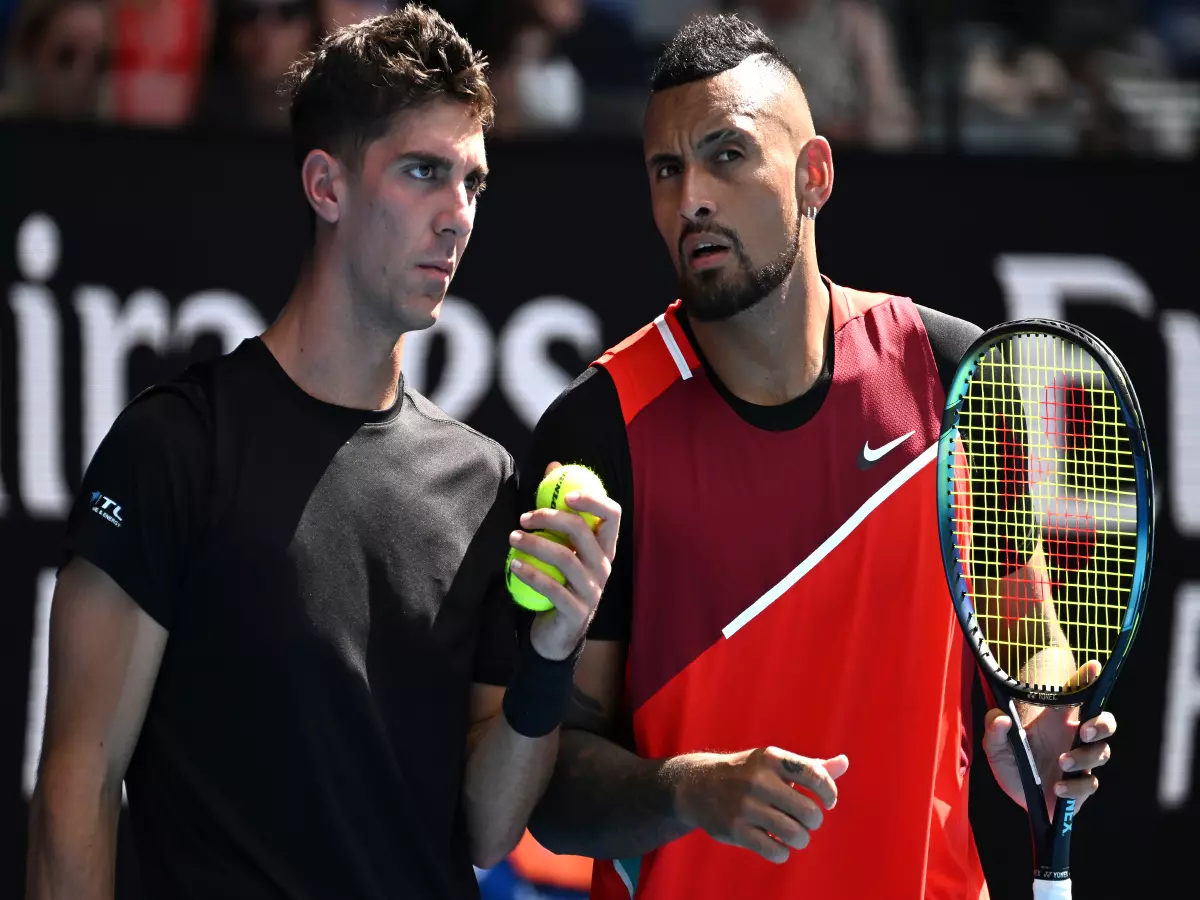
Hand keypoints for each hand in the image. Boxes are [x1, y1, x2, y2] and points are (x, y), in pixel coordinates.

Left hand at [510, 461, 621, 660]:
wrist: (556, 634)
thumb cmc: (560, 580)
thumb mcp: (563, 545)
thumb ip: (561, 508)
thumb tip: (554, 466)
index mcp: (605, 548)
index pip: (613, 516)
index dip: (593, 500)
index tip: (566, 493)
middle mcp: (604, 567)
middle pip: (584, 532)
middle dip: (551, 518)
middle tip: (523, 517)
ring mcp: (593, 591)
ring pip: (566, 559)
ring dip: (535, 544)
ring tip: (512, 538)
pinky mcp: (576, 612)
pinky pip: (553, 588)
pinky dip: (531, 574)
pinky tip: (514, 565)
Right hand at [674, 747, 849, 863]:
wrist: (698, 785)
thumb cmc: (748, 773)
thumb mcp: (775, 763)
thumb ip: (811, 766)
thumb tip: (844, 762)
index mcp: (771, 758)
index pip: (815, 775)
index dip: (829, 793)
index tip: (828, 802)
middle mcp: (758, 779)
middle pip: (809, 812)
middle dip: (813, 822)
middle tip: (806, 821)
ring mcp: (745, 805)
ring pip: (795, 835)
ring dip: (800, 839)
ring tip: (795, 835)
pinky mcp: (735, 829)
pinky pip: (775, 851)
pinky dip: (782, 852)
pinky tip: (777, 844)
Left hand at [983, 660, 1115, 817]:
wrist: (1017, 794)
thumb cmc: (1010, 761)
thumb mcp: (994, 745)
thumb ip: (993, 728)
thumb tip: (1001, 718)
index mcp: (1056, 721)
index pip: (1076, 696)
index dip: (1087, 680)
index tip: (1092, 665)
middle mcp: (1073, 738)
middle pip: (1105, 722)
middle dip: (1102, 724)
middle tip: (1085, 731)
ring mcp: (1080, 761)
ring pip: (1102, 753)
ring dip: (1085, 757)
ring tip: (1062, 762)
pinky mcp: (1081, 785)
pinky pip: (1090, 783)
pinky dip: (1076, 786)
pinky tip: (1058, 787)